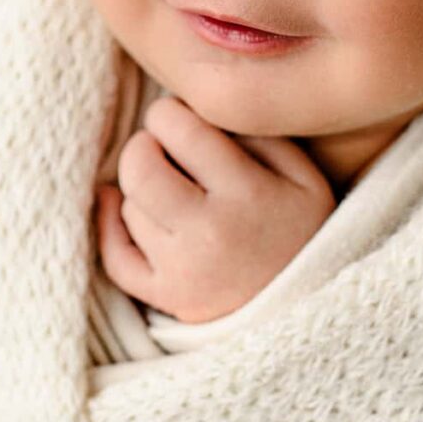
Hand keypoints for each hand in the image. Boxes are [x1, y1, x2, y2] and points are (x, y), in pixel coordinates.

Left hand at [94, 93, 334, 324]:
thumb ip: (254, 134)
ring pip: (130, 207)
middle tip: (163, 148)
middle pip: (139, 168)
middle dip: (144, 146)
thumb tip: (189, 111)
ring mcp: (182, 270)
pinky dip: (108, 226)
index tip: (177, 117)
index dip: (168, 113)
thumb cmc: (304, 232)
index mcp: (247, 193)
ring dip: (143, 191)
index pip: (179, 130)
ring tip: (175, 192)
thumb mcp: (303, 176)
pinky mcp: (166, 298)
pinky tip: (114, 203)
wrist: (313, 310)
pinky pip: (115, 256)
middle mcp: (208, 232)